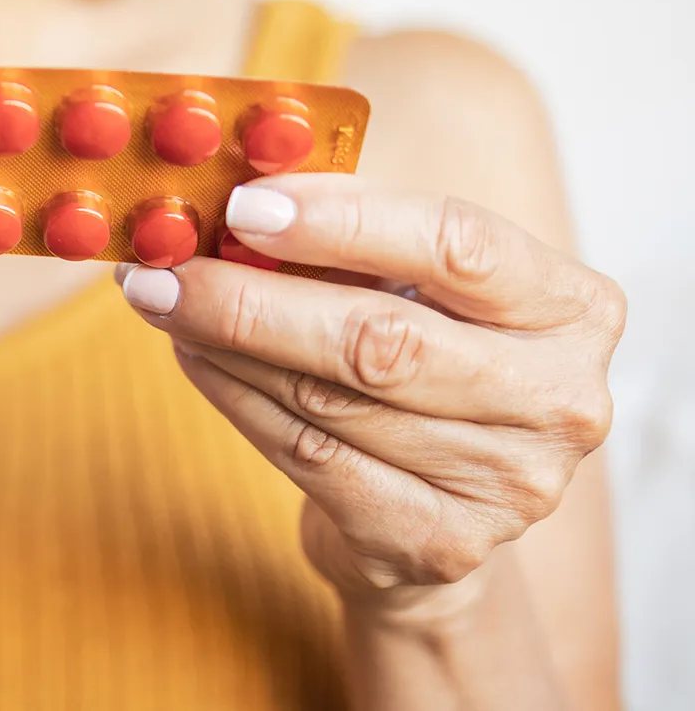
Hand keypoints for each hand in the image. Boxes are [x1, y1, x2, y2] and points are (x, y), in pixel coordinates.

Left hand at [118, 174, 624, 613]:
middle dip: (253, 298)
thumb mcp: (417, 286)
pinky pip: (309, 458)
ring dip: (228, 345)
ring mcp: (506, 483)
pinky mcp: (439, 541)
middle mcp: (558, 399)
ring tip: (166, 304)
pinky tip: (193, 359)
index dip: (341, 222)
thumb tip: (234, 195)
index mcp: (572, 307)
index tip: (242, 206)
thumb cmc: (421, 362)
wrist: (435, 509)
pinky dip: (235, 400)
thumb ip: (351, 237)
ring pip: (330, 400)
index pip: (457, 244)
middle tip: (165, 268)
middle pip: (383, 338)